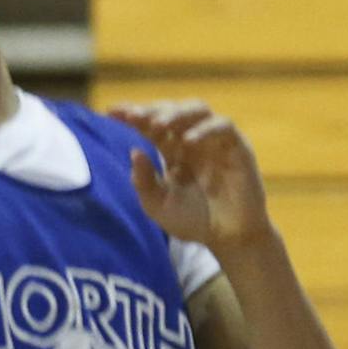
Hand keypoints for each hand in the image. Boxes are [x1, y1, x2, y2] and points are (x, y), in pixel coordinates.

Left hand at [114, 100, 274, 251]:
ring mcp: (214, 140)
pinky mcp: (237, 146)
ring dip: (177, 114)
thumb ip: (144, 182)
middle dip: (152, 111)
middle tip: (133, 116)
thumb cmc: (193, 220)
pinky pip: (223, 127)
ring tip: (158, 125)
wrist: (227, 237)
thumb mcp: (159, 205)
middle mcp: (193, 139)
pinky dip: (206, 129)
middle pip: (173, 112)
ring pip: (198, 110)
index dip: (133, 115)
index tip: (110, 111)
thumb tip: (133, 150)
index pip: (152, 125)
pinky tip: (188, 141)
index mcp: (172, 151)